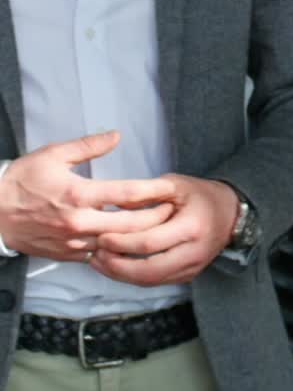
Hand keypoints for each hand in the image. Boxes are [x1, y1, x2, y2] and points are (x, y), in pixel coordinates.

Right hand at [0, 132, 175, 260]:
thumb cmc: (22, 181)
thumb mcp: (53, 154)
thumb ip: (88, 146)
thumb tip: (115, 136)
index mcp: (78, 194)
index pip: (126, 193)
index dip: (153, 191)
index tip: (171, 188)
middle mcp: (79, 221)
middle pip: (129, 224)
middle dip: (155, 218)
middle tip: (172, 210)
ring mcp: (74, 241)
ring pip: (117, 243)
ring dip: (139, 236)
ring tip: (159, 226)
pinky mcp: (68, 255)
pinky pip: (100, 254)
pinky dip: (116, 247)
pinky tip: (130, 240)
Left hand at [91, 175, 238, 286]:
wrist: (230, 214)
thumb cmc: (200, 195)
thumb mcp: (176, 184)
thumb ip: (146, 193)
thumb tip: (113, 204)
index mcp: (191, 227)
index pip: (150, 243)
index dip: (122, 243)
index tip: (101, 237)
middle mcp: (194, 253)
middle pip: (148, 270)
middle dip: (117, 266)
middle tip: (95, 254)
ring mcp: (192, 268)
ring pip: (151, 281)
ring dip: (121, 275)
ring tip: (99, 262)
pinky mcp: (188, 276)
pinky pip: (156, 282)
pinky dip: (133, 277)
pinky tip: (116, 266)